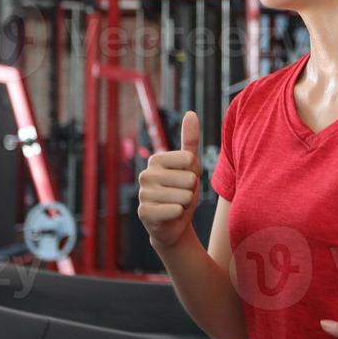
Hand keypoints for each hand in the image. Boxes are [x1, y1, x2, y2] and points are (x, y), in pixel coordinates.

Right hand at [137, 111, 201, 247]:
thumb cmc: (182, 191)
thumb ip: (190, 140)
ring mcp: (143, 194)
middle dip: (191, 191)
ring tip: (176, 205)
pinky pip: (175, 210)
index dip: (194, 173)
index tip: (185, 180)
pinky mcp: (144, 213)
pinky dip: (179, 214)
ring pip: (184, 196)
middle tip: (180, 196)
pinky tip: (171, 216)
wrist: (174, 225)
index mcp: (156, 159)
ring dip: (186, 204)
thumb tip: (191, 113)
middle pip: (189, 179)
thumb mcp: (190, 166)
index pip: (190, 160)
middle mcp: (145, 174)